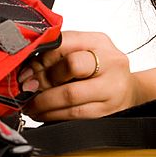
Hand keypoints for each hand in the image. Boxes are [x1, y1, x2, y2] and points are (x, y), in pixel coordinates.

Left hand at [18, 31, 140, 120]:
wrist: (128, 90)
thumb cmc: (102, 69)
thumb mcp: (84, 51)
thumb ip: (58, 55)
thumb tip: (28, 70)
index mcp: (99, 42)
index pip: (65, 42)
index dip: (41, 58)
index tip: (27, 70)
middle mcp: (110, 62)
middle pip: (71, 65)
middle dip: (42, 79)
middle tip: (27, 88)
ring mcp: (111, 88)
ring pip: (70, 95)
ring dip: (43, 102)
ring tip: (30, 104)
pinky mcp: (107, 111)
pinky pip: (74, 115)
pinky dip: (53, 115)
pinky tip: (43, 113)